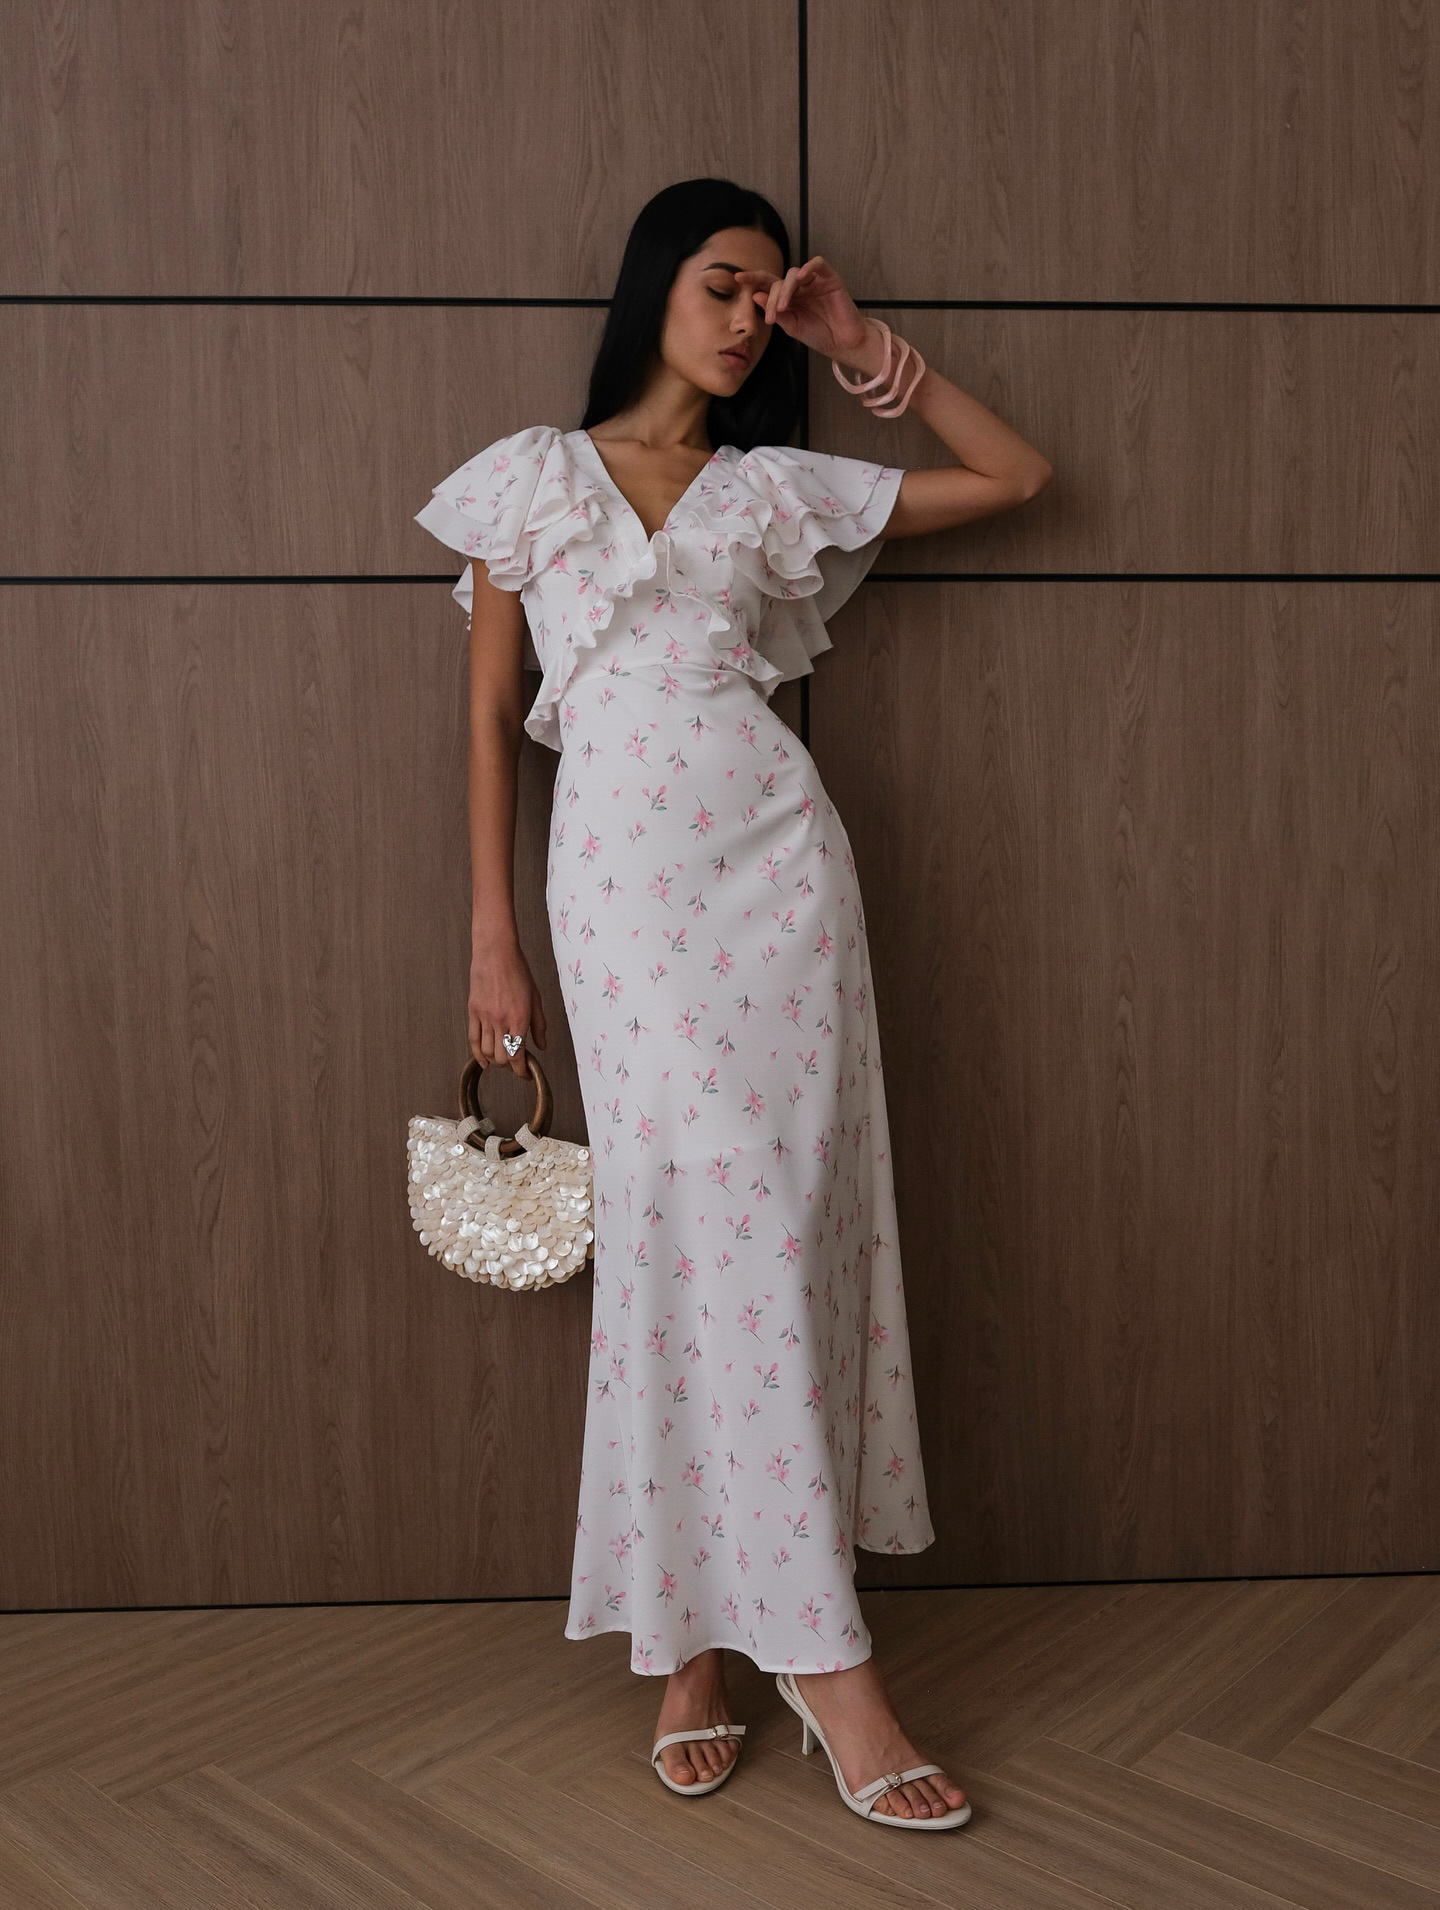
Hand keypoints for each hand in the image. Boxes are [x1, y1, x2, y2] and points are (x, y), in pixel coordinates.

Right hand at [468, 939, 547, 1076]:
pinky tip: (484, 1061)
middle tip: (515, 1064)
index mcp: (520, 1018)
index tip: (525, 1074)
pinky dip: (478, 1054)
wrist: (496, 954)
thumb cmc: (518, 972)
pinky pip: (473, 1040)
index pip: (518, 1055)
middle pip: (502, 1058)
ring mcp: (485, 1017)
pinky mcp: (473, 1012)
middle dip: (510, 1066)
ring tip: (503, 1059)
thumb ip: (539, 1025)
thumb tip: (542, 1045)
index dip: (521, 1071)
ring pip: (487, 1051)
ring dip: (496, 1061)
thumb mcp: (536, 998)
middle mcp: (501, 1021)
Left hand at [733, 254, 869, 362]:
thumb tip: (756, 295)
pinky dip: (808, 268)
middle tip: (773, 313)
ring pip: (794, 274)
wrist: (841, 343)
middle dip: (772, 296)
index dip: (753, 279)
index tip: (737, 278)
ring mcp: (814, 281)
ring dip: (786, 289)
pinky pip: (817, 264)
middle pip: (779, 281)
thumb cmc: (818, 335)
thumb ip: (775, 311)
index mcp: (788, 297)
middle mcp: (799, 287)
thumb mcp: (791, 326)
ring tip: (785, 306)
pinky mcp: (830, 278)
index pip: (768, 284)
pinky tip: (801, 278)